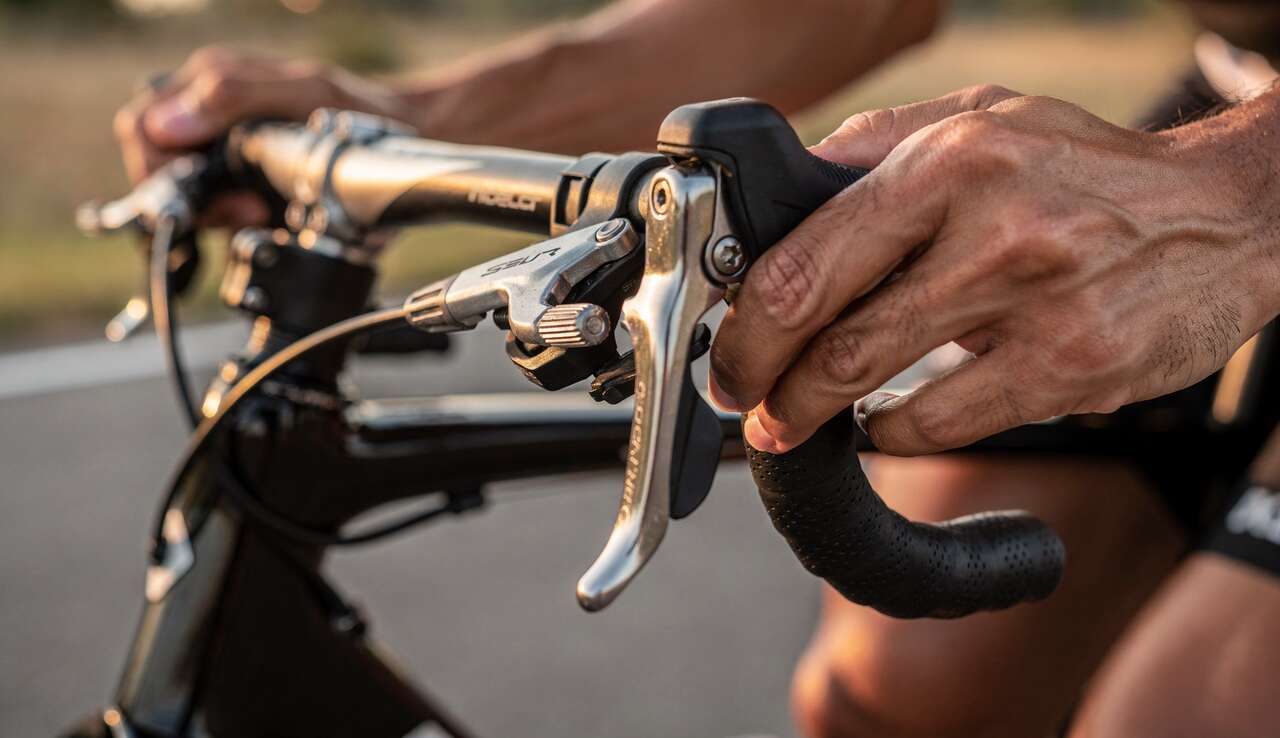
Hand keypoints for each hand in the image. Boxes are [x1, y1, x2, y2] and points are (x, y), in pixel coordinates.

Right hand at [113, 46, 408, 226]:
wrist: (402, 139)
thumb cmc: (358, 111)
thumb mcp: (307, 94)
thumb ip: (235, 95)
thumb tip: (167, 124)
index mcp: (211, 83)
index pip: (142, 127)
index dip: (162, 167)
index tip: (213, 189)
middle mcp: (208, 116)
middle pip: (155, 167)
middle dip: (193, 198)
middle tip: (244, 210)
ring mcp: (222, 151)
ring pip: (182, 196)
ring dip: (216, 215)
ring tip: (262, 213)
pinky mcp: (240, 184)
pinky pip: (211, 213)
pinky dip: (232, 224)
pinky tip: (264, 218)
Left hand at [709, 84, 1279, 454]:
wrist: (1227, 216)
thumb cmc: (1085, 168)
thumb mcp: (981, 117)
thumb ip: (875, 147)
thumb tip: (781, 194)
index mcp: (949, 158)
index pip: (806, 255)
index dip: (747, 322)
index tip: (729, 350)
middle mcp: (991, 227)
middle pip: (829, 331)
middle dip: (764, 382)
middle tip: (747, 402)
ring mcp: (1036, 304)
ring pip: (876, 385)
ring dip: (816, 417)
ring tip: (797, 421)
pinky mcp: (1071, 368)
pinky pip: (946, 423)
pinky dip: (895, 431)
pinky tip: (885, 421)